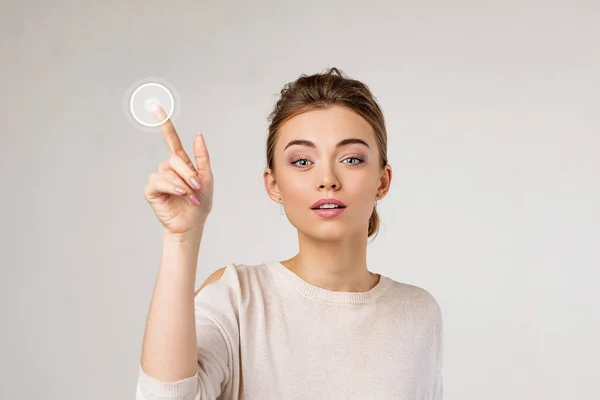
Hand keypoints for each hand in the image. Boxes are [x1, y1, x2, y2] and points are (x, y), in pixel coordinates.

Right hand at [143, 105, 213, 236]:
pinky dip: (171, 187)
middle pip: (174, 158)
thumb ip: (202, 157)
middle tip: (197, 187)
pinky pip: (158, 182)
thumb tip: (198, 135)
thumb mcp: (207, 178)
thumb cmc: (200, 202)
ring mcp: (159, 178)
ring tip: (190, 195)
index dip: (164, 124)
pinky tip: (179, 194)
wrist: (193, 223)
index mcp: (181, 163)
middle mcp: (168, 168)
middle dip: (188, 173)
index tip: (156, 107)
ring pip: (167, 171)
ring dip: (182, 184)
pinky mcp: (151, 190)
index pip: (171, 139)